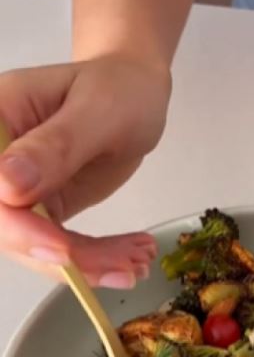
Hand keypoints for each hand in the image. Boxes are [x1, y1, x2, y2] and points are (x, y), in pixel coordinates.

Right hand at [0, 55, 171, 286]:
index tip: (63, 249)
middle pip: (7, 228)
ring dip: (88, 264)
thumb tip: (7, 185)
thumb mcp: (97, 110)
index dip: (19, 228)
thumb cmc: (118, 88)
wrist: (134, 93)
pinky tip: (132, 257)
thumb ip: (55, 146)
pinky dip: (96, 258)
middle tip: (121, 267)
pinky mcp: (43, 209)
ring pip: (36, 246)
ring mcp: (18, 189)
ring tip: (138, 263)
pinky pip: (60, 246)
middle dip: (64, 258)